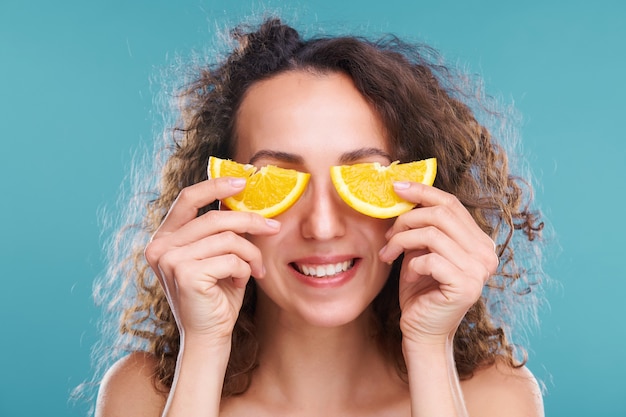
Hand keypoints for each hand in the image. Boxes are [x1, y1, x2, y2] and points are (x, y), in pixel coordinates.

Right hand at [144, 177, 280, 345]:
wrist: (210, 336)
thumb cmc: (216, 295)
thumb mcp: (217, 255)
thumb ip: (220, 230)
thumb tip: (241, 197)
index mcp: (164, 238)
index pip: (187, 198)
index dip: (216, 185)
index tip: (244, 180)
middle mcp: (160, 246)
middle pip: (215, 218)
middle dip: (250, 221)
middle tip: (273, 227)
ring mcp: (169, 260)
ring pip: (227, 239)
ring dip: (250, 253)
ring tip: (257, 267)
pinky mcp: (185, 274)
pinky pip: (230, 258)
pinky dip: (244, 268)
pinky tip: (242, 281)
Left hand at [378, 182, 498, 345]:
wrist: (422, 331)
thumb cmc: (420, 290)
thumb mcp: (420, 250)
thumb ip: (422, 225)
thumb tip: (404, 191)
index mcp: (479, 241)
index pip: (451, 204)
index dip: (422, 191)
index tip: (396, 186)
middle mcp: (486, 253)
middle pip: (441, 214)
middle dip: (406, 219)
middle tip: (388, 235)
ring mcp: (479, 270)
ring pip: (431, 233)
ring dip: (402, 241)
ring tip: (389, 254)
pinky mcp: (466, 285)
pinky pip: (430, 259)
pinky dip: (411, 264)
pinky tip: (409, 276)